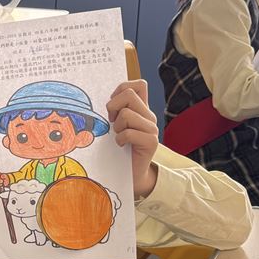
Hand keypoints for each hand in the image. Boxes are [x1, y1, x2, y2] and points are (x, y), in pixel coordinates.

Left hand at [107, 79, 158, 198]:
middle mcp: (149, 116)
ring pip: (126, 114)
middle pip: (129, 95)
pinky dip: (120, 139)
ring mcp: (152, 128)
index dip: (122, 88)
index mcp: (142, 109)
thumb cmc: (120, 147)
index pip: (139, 84)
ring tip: (120, 136)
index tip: (113, 106)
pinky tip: (122, 145)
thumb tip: (106, 99)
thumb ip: (116, 110)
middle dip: (113, 107)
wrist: (132, 173)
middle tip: (113, 123)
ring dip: (117, 127)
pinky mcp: (151, 142)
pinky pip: (129, 133)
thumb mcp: (116, 124)